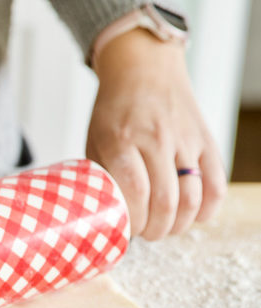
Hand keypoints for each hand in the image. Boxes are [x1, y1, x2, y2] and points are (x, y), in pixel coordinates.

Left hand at [87, 29, 226, 239]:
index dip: (133, 219)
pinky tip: (192, 216)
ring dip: (179, 224)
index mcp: (121, 139)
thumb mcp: (94, 140)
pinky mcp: (206, 141)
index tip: (126, 228)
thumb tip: (103, 215)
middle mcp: (155, 139)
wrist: (144, 70)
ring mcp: (184, 140)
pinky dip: (206, 210)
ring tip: (165, 227)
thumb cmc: (114, 111)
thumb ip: (98, 176)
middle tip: (146, 234)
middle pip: (164, 201)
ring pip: (192, 198)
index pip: (134, 191)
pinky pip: (216, 184)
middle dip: (154, 229)